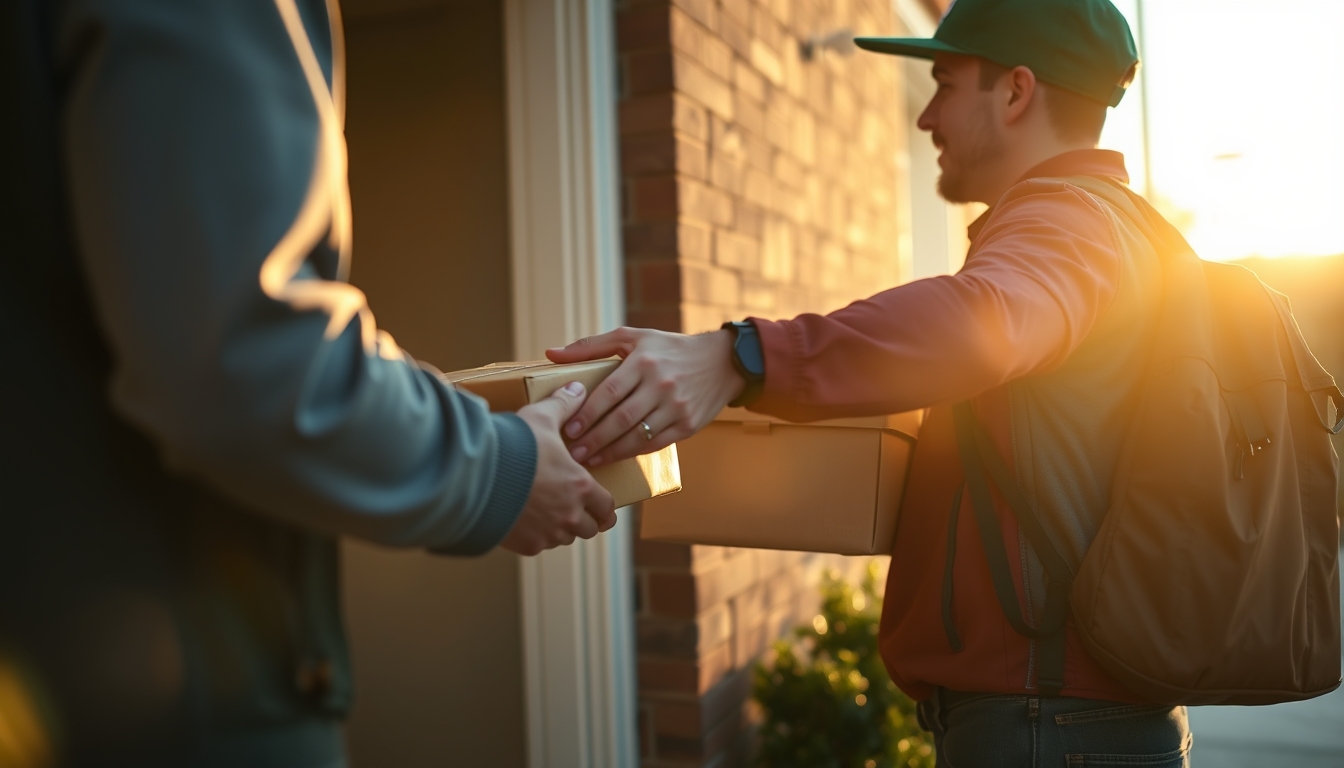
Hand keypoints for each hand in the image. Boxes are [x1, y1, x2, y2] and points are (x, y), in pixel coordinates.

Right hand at [501, 382, 616, 555]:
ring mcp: (547, 533)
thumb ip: (563, 405)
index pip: (607, 508)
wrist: (476, 476)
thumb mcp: (540, 417)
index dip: (606, 509)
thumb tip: (577, 388)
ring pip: (564, 539)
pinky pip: (539, 545)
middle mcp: (569, 515)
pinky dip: (536, 537)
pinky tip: (526, 521)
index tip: (603, 509)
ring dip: (561, 529)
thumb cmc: (514, 446)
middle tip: (578, 513)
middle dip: (585, 521)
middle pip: (589, 529)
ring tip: (549, 514)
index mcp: (580, 487)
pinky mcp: (525, 545)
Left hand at [544, 327, 744, 467]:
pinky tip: (615, 456)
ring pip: (637, 436)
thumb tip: (550, 354)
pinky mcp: (688, 425)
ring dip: (610, 451)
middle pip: (621, 418)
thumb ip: (590, 346)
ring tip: (588, 459)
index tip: (568, 428)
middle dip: (594, 438)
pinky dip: (633, 453)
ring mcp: (677, 407)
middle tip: (572, 452)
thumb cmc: (668, 349)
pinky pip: (655, 444)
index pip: (609, 392)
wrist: (721, 362)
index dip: (587, 413)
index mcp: (644, 361)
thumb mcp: (632, 338)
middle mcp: (661, 384)